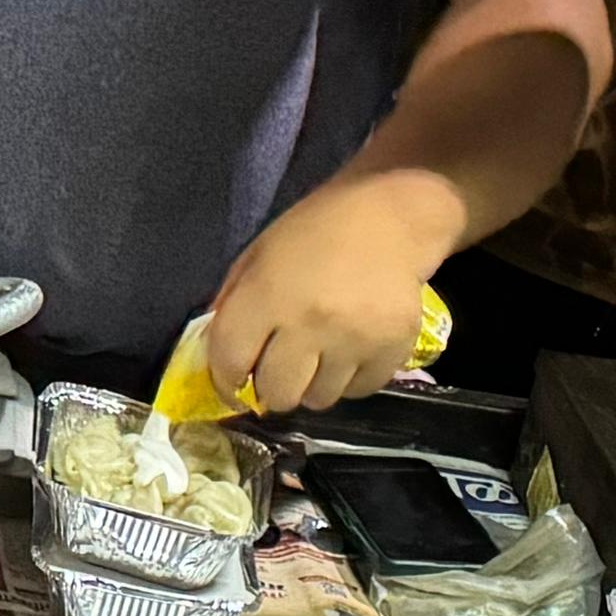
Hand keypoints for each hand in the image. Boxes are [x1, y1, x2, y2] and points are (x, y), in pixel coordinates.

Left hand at [202, 174, 451, 416]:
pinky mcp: (393, 349)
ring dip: (313, 385)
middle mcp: (311, 322)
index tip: (235, 382)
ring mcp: (356, 340)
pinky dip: (349, 380)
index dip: (227, 381)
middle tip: (281, 369)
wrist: (388, 216)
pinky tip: (350, 351)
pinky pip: (359, 391)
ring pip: (319, 400)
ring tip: (320, 356)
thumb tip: (223, 360)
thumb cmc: (315, 232)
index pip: (232, 363)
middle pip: (278, 394)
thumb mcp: (258, 256)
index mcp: (269, 293)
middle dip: (272, 387)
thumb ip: (234, 305)